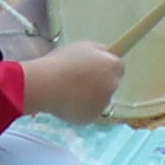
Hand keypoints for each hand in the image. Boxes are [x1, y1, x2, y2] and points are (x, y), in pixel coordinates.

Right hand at [10, 42, 125, 119]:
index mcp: (112, 65)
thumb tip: (107, 53)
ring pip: (99, 100)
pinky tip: (68, 102)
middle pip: (110, 85)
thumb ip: (99, 50)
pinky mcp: (92, 117)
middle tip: (79, 81)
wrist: (46, 85)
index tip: (96, 69)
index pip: (118, 67)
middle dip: (99, 83)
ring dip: (90, 97)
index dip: (106, 68)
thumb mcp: (83, 47)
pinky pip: (89, 112)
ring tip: (70, 91)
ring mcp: (104, 103)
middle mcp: (112, 84)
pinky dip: (81, 109)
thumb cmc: (62, 62)